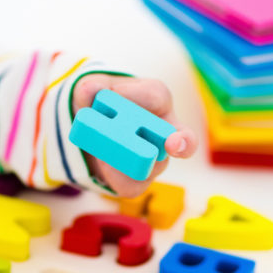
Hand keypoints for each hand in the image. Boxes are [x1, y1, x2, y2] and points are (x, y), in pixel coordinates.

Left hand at [72, 74, 196, 197]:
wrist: (89, 133)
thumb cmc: (101, 104)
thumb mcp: (90, 91)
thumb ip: (90, 87)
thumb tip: (90, 89)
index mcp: (155, 99)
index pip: (157, 95)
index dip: (138, 95)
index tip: (114, 93)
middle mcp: (164, 129)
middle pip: (183, 138)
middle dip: (182, 142)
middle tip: (173, 144)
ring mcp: (156, 158)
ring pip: (155, 166)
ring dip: (131, 161)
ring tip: (104, 155)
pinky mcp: (140, 179)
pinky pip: (134, 185)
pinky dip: (117, 178)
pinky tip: (102, 166)